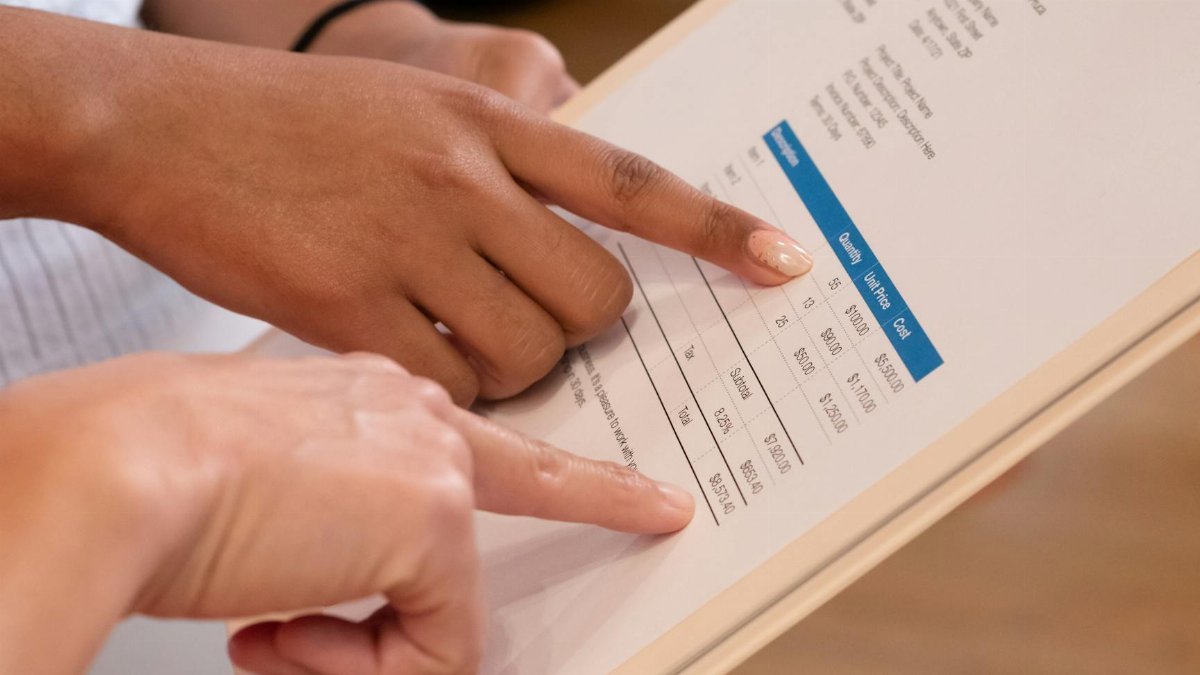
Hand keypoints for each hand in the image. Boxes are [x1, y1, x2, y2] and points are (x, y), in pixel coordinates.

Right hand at [0, 352, 693, 674]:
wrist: (114, 464)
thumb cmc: (149, 460)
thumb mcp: (254, 476)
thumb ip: (318, 512)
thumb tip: (316, 589)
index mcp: (367, 395)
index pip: (479, 435)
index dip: (564, 469)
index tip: (632, 485)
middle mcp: (410, 417)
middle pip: (537, 476)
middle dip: (597, 502)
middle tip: (658, 510)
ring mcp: (430, 465)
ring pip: (450, 595)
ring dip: (362, 646)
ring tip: (281, 631)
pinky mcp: (432, 521)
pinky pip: (434, 643)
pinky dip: (361, 667)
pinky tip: (281, 634)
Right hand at [31, 14, 813, 404]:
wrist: (157, 123)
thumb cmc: (290, 121)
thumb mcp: (414, 104)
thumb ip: (503, 152)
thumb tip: (579, 217)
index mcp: (488, 122)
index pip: (633, 182)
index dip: (719, 228)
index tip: (785, 262)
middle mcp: (463, 178)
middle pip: (594, 297)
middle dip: (581, 330)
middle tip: (534, 324)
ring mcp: (407, 241)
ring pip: (530, 352)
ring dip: (514, 369)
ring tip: (457, 339)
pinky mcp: (348, 305)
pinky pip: (449, 385)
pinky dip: (445, 390)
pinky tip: (405, 357)